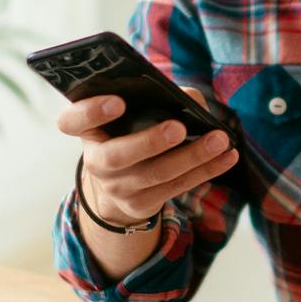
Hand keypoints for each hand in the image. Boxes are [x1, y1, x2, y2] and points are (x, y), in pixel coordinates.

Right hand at [57, 93, 239, 224]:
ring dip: (192, 156)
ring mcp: (118, 187)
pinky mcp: (142, 204)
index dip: (91, 112)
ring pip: (156, 174)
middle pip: (117, 156)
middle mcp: (96, 162)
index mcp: (87, 131)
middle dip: (150, 142)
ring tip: (220, 139)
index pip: (73, 121)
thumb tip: (191, 100)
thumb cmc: (128, 132)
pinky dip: (206, 170)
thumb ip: (154, 97)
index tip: (118, 101)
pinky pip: (177, 187)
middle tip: (179, 127)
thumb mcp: (129, 114)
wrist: (118, 184)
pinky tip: (227, 157)